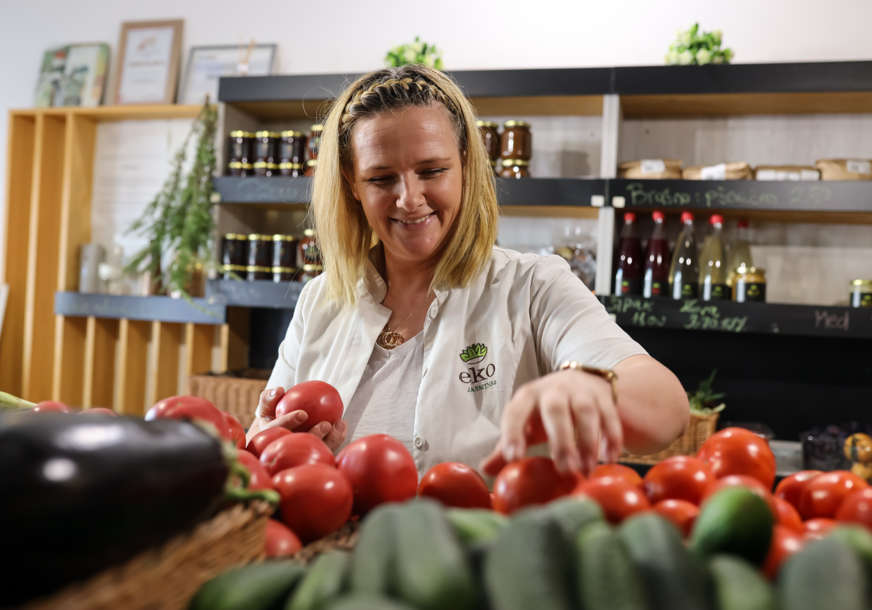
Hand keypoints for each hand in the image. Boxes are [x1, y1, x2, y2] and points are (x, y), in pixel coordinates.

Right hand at [246, 386, 347, 451]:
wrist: (276, 440)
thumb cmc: (272, 420)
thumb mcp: (267, 409)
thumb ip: (269, 398)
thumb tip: (279, 390)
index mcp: (266, 441)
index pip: (276, 431)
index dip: (288, 423)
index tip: (302, 414)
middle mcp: (282, 453)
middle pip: (298, 446)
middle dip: (313, 436)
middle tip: (326, 424)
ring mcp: (297, 460)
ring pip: (314, 452)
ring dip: (330, 440)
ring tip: (339, 424)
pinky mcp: (311, 463)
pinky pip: (325, 452)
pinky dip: (336, 439)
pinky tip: (342, 427)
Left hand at [480, 369, 622, 476]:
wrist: (581, 381)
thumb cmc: (544, 411)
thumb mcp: (526, 422)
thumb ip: (507, 445)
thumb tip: (485, 469)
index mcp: (528, 396)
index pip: (515, 412)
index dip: (512, 433)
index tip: (513, 458)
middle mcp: (553, 390)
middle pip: (555, 409)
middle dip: (560, 440)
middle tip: (565, 470)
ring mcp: (580, 391)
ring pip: (585, 412)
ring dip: (588, 442)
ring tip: (586, 470)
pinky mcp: (603, 397)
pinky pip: (609, 416)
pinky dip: (611, 438)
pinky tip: (609, 459)